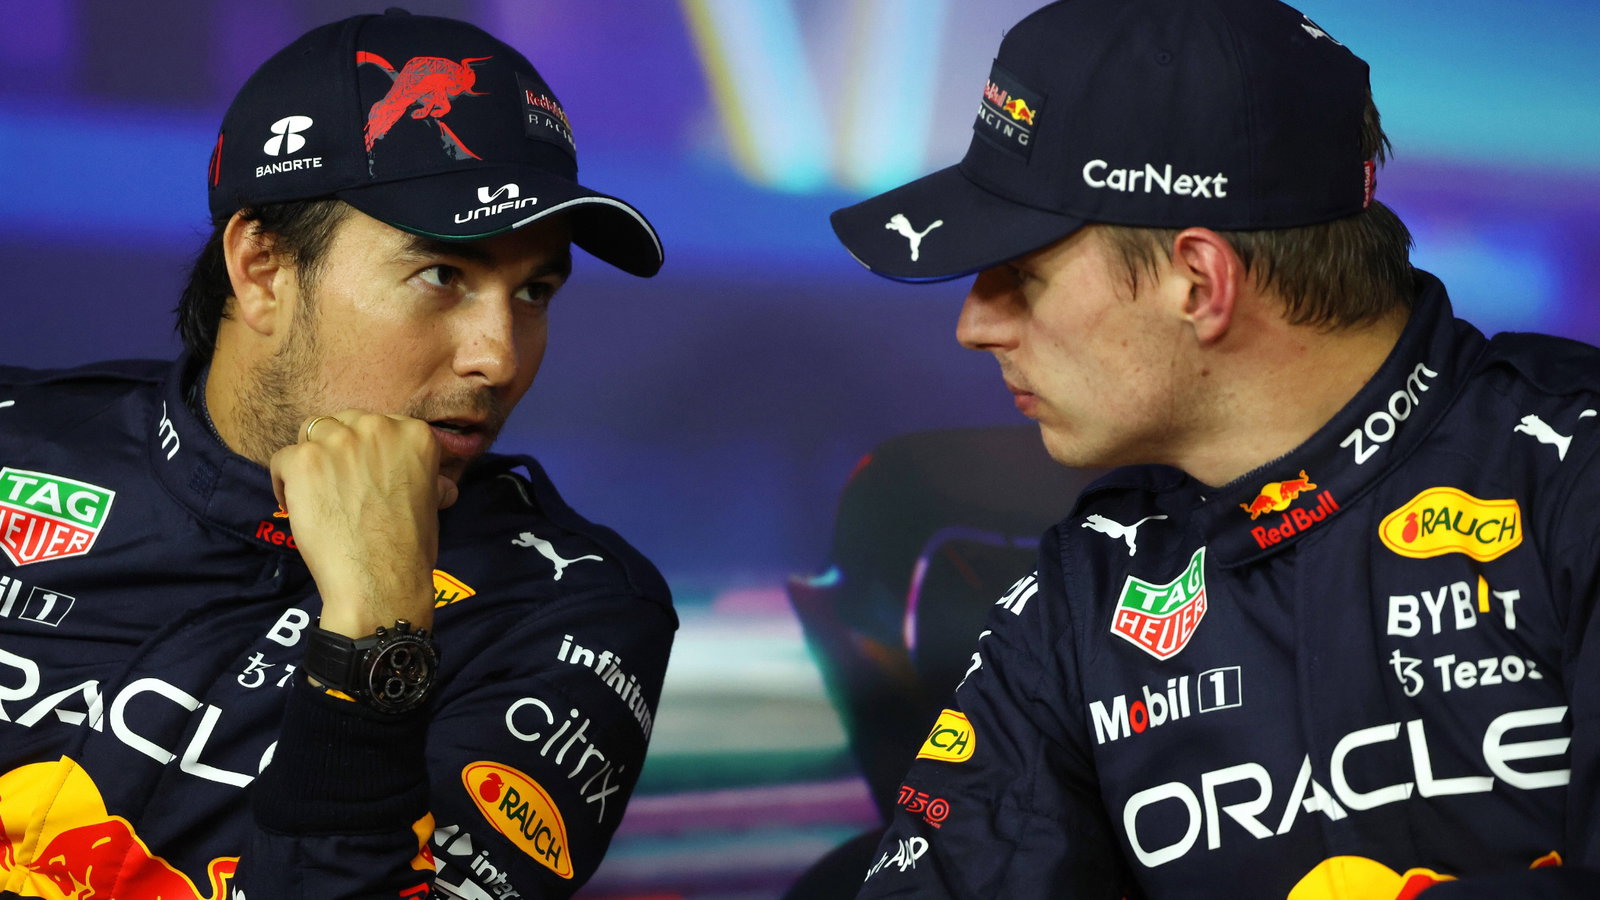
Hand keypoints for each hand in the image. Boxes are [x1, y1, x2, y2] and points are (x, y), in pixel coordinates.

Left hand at [269, 411, 459, 636]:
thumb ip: (425, 479)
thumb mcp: (432, 503)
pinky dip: (285, 482)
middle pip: (343, 422)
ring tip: (315, 492)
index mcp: (415, 434)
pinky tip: (298, 505)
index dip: (368, 451)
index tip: (365, 475)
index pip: (378, 424)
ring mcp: (338, 441)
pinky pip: (282, 459)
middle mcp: (378, 427)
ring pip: (311, 434)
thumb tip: (438, 485)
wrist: (380, 580)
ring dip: (312, 460)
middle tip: (339, 485)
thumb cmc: (409, 549)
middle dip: (339, 450)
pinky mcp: (304, 460)